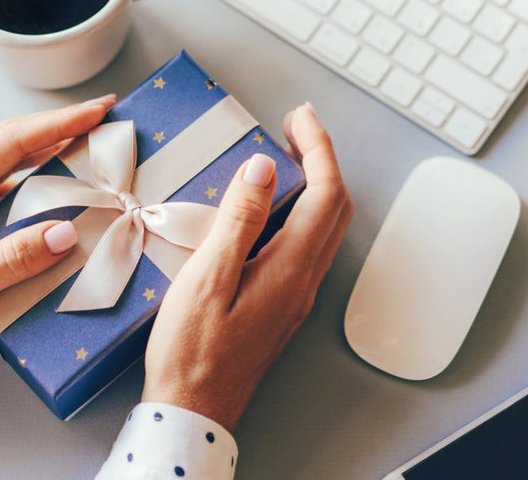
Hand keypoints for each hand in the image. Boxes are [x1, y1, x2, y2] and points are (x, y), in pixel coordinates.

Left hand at [0, 95, 115, 370]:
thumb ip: (9, 262)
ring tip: (82, 140)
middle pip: (5, 140)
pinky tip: (45, 180)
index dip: (57, 124)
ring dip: (41, 144)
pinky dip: (24, 172)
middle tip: (100, 115)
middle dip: (56, 124)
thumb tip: (64, 232)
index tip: (96, 111)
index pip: (9, 144)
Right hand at [142, 103, 351, 429]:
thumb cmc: (191, 352)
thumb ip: (239, 221)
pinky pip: (307, 245)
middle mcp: (304, 281)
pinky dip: (301, 211)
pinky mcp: (282, 305)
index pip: (325, 194)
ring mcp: (296, 296)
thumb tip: (263, 168)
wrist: (193, 411)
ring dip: (316, 184)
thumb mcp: (207, 279)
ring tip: (287, 156)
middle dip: (323, 159)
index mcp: (290, 270)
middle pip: (336, 207)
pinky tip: (271, 207)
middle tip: (295, 127)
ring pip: (326, 227)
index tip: (299, 117)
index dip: (318, 148)